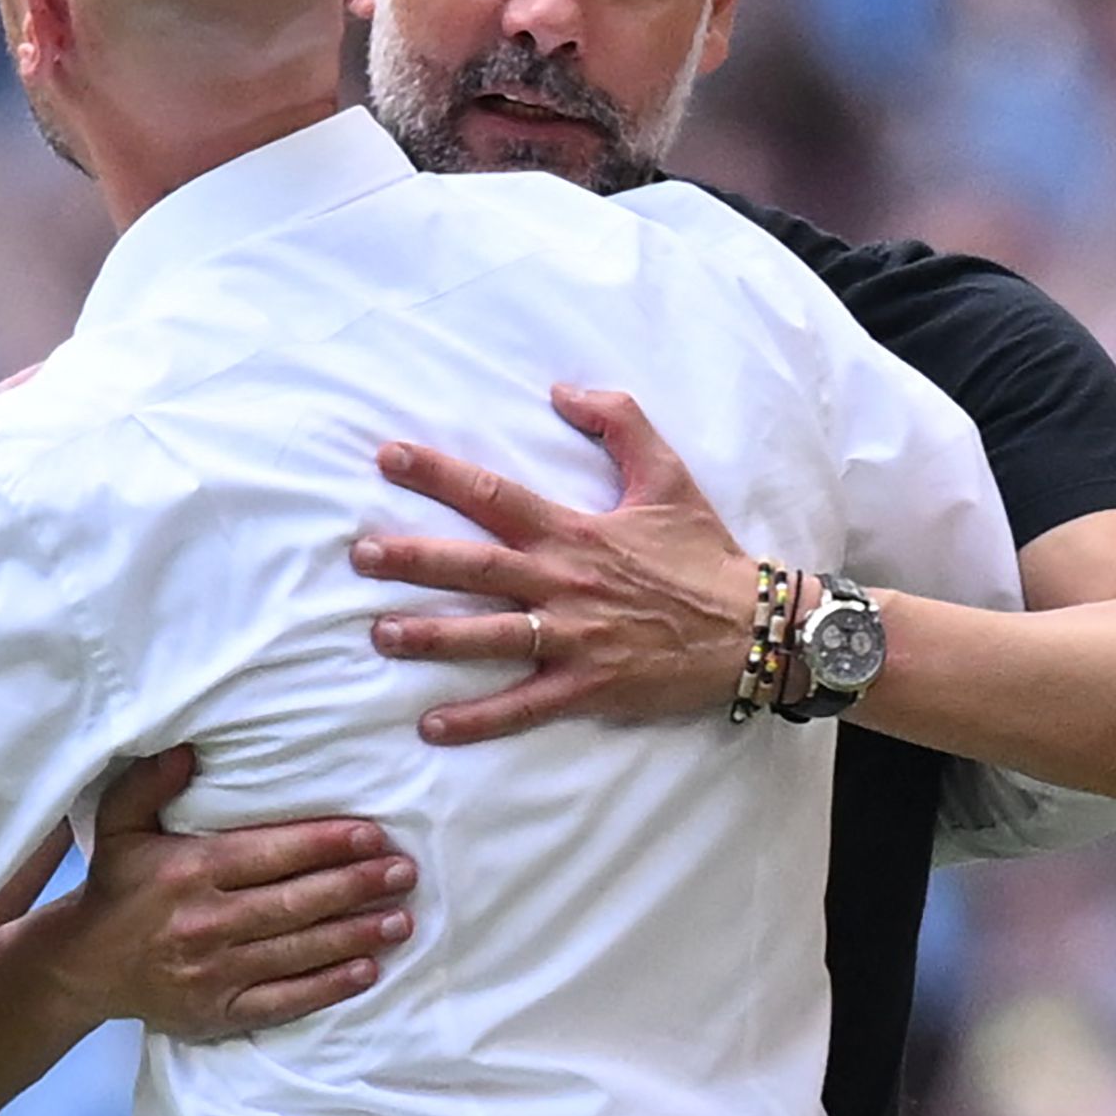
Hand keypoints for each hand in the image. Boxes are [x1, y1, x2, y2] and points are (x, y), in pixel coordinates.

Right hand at [51, 748, 416, 1038]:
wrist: (83, 967)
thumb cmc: (115, 887)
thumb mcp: (118, 825)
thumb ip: (149, 782)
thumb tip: (187, 749)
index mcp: (189, 871)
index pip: (270, 854)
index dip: (325, 844)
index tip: (372, 834)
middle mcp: (205, 922)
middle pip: (295, 903)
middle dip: (355, 887)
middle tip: (403, 873)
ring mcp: (214, 972)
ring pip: (298, 951)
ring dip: (355, 935)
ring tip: (402, 919)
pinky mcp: (219, 1012)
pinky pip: (284, 1000)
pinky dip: (327, 987)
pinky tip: (367, 970)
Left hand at [351, 385, 761, 742]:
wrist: (756, 628)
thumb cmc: (704, 553)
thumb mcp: (667, 474)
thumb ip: (618, 422)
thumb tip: (562, 389)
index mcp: (575, 531)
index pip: (494, 494)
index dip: (439, 473)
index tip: (387, 457)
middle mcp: (565, 582)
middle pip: (476, 567)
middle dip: (414, 560)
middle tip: (360, 555)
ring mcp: (574, 638)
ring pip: (490, 637)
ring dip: (432, 638)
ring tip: (380, 635)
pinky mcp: (588, 687)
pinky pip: (524, 706)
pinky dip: (479, 719)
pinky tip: (431, 726)